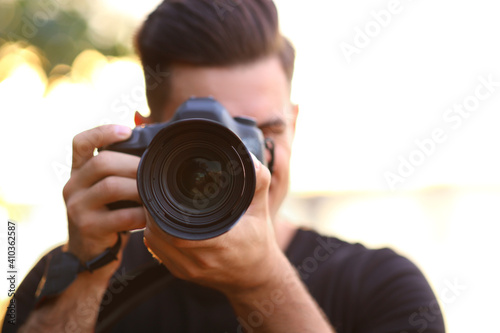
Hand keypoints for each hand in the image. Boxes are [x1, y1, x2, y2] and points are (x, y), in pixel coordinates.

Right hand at [63, 125, 146, 262]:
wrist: (89, 254)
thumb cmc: (107, 216)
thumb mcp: (106, 191)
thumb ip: (119, 172)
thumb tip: (153, 152)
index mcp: (78, 172)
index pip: (81, 142)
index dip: (103, 132)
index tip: (127, 131)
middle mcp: (72, 186)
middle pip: (103, 162)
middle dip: (134, 165)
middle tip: (154, 173)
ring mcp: (77, 207)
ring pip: (111, 186)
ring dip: (139, 189)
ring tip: (153, 194)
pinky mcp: (88, 228)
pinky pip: (121, 215)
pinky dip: (141, 215)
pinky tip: (149, 216)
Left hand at [144, 154, 285, 294]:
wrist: (256, 278)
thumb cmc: (258, 243)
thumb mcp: (261, 210)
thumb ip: (259, 183)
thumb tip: (250, 161)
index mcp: (220, 243)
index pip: (176, 228)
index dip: (164, 208)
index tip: (163, 190)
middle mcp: (201, 259)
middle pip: (159, 233)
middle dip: (154, 211)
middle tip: (158, 192)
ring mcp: (189, 269)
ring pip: (155, 243)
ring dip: (151, 223)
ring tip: (158, 205)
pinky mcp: (182, 273)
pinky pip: (158, 252)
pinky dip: (155, 237)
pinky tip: (160, 223)